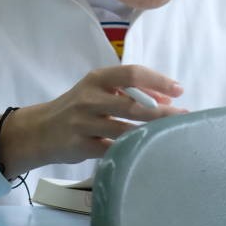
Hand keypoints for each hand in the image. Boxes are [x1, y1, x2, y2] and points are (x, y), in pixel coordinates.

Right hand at [0, 64, 184, 177]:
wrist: (41, 130)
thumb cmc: (78, 107)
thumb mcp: (98, 91)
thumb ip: (128, 91)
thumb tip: (166, 98)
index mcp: (97, 78)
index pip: (132, 73)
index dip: (158, 80)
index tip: (179, 90)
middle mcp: (90, 98)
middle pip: (132, 103)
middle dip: (161, 111)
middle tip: (184, 115)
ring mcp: (84, 123)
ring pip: (125, 129)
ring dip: (150, 132)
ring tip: (170, 134)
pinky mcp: (81, 146)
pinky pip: (113, 149)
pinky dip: (131, 150)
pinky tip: (146, 151)